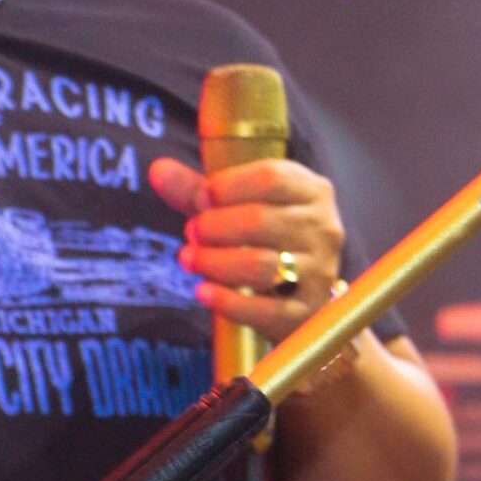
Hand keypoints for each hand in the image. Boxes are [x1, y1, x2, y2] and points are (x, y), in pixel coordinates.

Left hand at [150, 154, 345, 339]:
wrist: (299, 292)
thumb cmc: (263, 237)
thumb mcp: (237, 206)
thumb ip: (198, 189)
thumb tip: (158, 170)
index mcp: (311, 191)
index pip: (271, 177)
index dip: (227, 186)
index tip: (202, 199)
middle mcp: (322, 228)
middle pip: (260, 220)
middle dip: (214, 227)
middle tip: (192, 233)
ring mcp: (318, 272)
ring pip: (260, 265)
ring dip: (214, 262)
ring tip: (190, 259)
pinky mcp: (306, 311)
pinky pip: (264, 309)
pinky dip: (226, 301)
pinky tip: (202, 291)